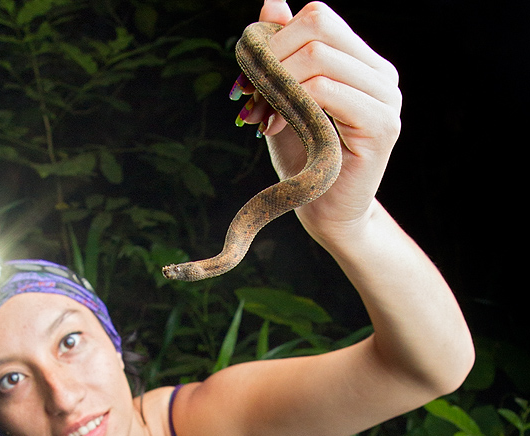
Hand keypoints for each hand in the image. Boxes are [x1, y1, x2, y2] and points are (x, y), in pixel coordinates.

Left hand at [236, 1, 401, 241]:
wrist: (327, 215)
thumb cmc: (305, 162)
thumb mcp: (286, 103)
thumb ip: (283, 58)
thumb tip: (272, 3)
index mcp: (362, 64)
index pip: (318, 18)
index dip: (274, 40)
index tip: (247, 78)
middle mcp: (382, 75)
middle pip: (317, 28)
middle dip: (271, 60)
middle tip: (248, 98)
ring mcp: (387, 99)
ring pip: (319, 58)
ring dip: (276, 84)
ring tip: (259, 116)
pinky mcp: (381, 126)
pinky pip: (326, 91)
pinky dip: (291, 103)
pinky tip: (275, 128)